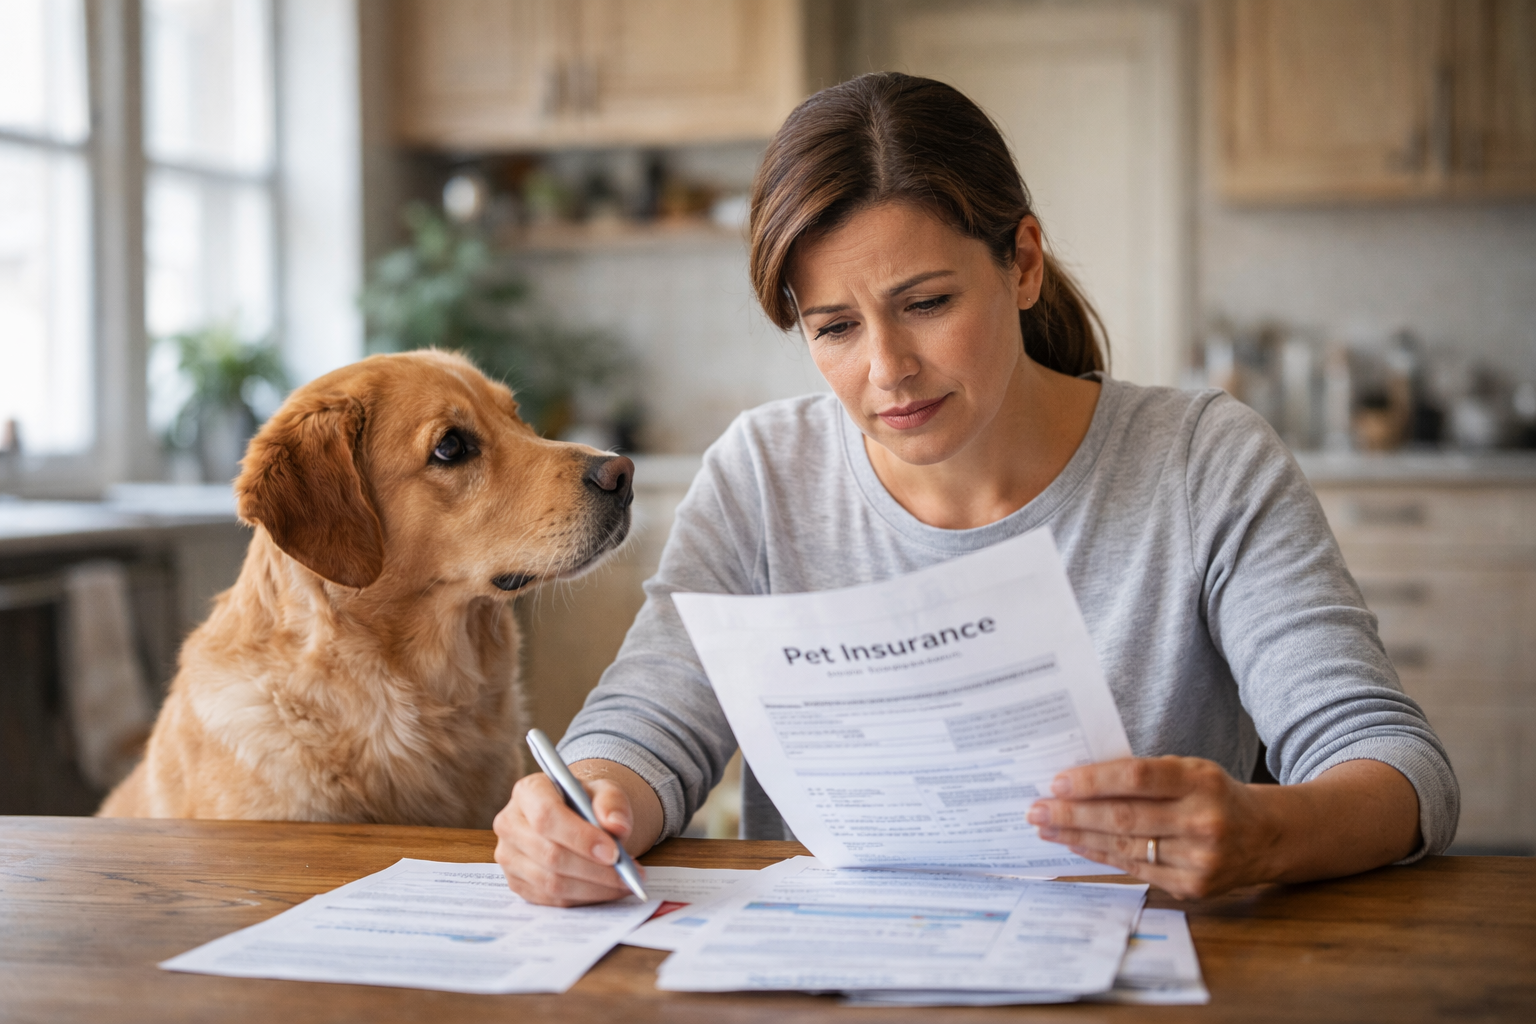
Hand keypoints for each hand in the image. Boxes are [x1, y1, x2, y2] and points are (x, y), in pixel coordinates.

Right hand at [493, 772, 639, 906]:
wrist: (574, 817)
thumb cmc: (586, 802)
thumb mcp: (604, 791)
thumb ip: (613, 802)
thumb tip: (618, 826)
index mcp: (528, 792)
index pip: (547, 816)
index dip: (580, 837)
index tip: (613, 853)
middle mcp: (510, 824)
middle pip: (550, 855)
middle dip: (594, 870)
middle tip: (627, 874)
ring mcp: (509, 856)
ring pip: (551, 883)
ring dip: (594, 888)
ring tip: (624, 883)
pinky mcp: (516, 882)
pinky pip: (551, 900)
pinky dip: (584, 898)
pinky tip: (607, 890)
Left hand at [1027, 756, 1279, 898]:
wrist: (1268, 835)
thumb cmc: (1215, 794)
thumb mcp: (1190, 770)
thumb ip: (1143, 775)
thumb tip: (1078, 780)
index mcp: (1200, 781)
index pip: (1136, 778)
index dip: (1093, 781)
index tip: (1056, 782)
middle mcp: (1202, 821)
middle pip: (1124, 817)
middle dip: (1072, 814)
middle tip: (1036, 808)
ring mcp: (1199, 859)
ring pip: (1124, 847)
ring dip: (1077, 837)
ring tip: (1046, 827)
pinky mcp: (1192, 886)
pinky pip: (1134, 869)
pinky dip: (1099, 855)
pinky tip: (1075, 845)